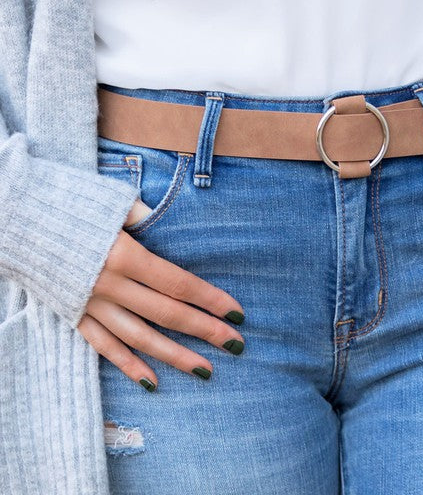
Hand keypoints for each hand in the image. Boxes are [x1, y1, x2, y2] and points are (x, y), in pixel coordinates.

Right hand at [76, 198, 244, 388]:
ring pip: (140, 338)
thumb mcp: (112, 204)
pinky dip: (128, 365)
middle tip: (236, 344)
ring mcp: (91, 304)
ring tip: (205, 370)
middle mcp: (110, 285)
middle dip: (205, 330)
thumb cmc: (70, 204)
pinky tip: (152, 381)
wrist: (17, 219)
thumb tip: (174, 225)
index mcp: (124, 254)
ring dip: (174, 355)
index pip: (178, 283)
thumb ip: (146, 218)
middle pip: (167, 313)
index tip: (237, 312)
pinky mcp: (74, 315)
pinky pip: (104, 346)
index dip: (210, 299)